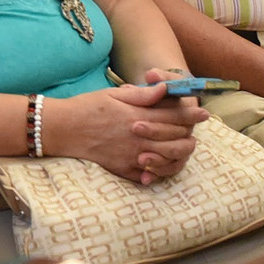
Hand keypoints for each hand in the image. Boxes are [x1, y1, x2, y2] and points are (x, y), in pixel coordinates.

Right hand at [48, 85, 205, 184]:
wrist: (61, 129)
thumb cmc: (86, 107)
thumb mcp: (112, 95)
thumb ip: (141, 95)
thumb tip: (164, 89)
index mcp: (136, 116)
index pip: (172, 115)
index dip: (190, 113)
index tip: (203, 112)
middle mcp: (137, 138)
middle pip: (174, 136)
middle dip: (190, 131)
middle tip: (198, 126)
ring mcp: (131, 156)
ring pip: (167, 157)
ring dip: (180, 151)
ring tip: (187, 145)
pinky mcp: (122, 169)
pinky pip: (148, 174)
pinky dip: (160, 170)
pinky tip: (165, 163)